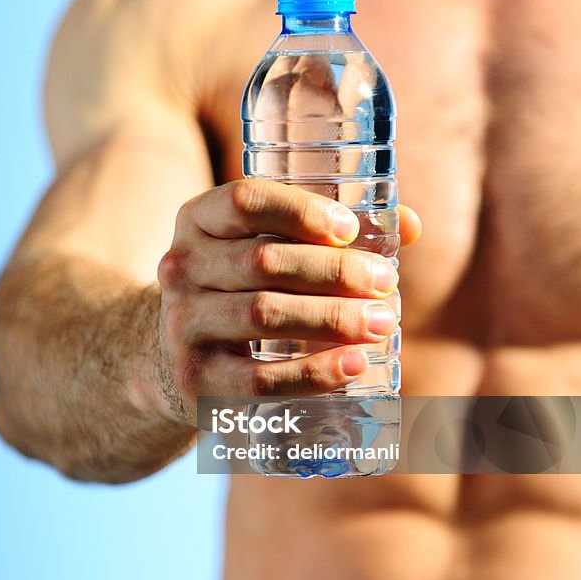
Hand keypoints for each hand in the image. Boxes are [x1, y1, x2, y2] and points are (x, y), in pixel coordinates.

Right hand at [155, 179, 420, 422]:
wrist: (171, 357)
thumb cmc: (243, 288)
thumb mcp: (264, 248)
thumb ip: (332, 232)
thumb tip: (409, 226)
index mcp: (198, 219)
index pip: (244, 200)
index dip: (301, 211)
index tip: (350, 228)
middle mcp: (181, 266)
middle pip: (263, 261)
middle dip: (334, 272)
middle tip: (384, 283)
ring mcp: (182, 324)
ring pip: (263, 315)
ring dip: (331, 318)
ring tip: (381, 322)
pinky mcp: (194, 379)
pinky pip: (258, 379)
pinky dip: (313, 373)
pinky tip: (354, 364)